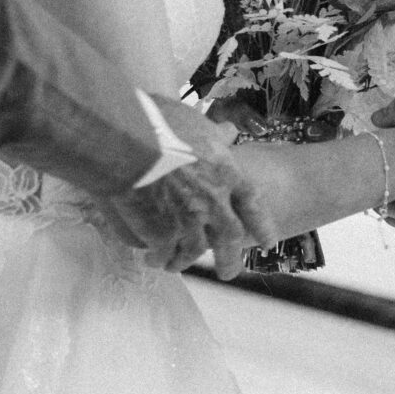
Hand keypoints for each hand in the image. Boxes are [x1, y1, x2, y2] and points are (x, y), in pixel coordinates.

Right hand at [94, 100, 276, 278]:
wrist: (127, 140)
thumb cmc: (159, 123)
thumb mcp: (195, 121)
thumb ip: (213, 133)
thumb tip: (229, 131)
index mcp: (226, 172)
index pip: (252, 203)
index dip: (261, 224)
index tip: (267, 241)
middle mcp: (213, 201)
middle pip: (230, 238)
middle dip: (230, 259)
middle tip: (228, 272)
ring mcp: (189, 220)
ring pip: (194, 250)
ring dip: (186, 261)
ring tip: (177, 266)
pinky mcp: (162, 233)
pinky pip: (164, 253)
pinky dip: (159, 258)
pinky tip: (152, 260)